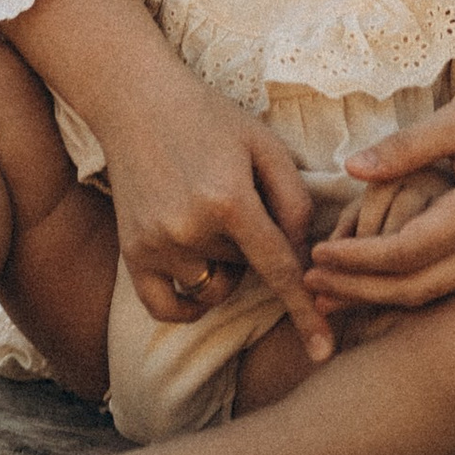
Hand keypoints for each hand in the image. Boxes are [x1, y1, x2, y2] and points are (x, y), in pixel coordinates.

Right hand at [6, 0, 333, 358]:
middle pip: (247, 269)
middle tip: (234, 194)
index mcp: (229, 200)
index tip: (323, 354)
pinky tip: (197, 275)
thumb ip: (295, 199)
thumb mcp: (264, 144)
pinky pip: (168, 307)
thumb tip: (305, 254)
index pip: (279, 270)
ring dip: (223, 266)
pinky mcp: (132, 254)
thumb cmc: (209, 117)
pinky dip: (189, 302)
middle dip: (252, 243)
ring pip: (213, 286)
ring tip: (212, 219)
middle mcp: (189, 229)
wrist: (136, 100)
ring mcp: (156, 244)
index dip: (305, 312)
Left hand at [305, 76, 454, 311]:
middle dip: (358, 291)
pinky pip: (448, 285)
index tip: (315, 252)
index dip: (356, 259)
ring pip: (431, 295)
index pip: (405, 253)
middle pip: (414, 289)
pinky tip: (375, 282)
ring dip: (378, 297)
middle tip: (308, 286)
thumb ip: (406, 148)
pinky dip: (406, 289)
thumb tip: (350, 169)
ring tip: (330, 292)